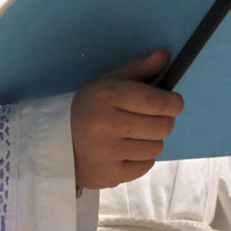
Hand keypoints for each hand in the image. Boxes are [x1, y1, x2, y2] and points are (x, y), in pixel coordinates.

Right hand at [71, 50, 183, 189]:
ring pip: (157, 148)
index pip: (157, 102)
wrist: (56, 143)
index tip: (173, 102)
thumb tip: (163, 55)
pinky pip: (146, 166)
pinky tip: (126, 151)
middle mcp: (107, 124)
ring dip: (152, 141)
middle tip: (151, 119)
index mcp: (108, 96)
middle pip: (163, 127)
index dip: (174, 102)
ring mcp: (107, 152)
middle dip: (164, 121)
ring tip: (134, 135)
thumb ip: (138, 68)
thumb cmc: (90, 108)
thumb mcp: (108, 83)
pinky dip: (142, 159)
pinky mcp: (110, 174)